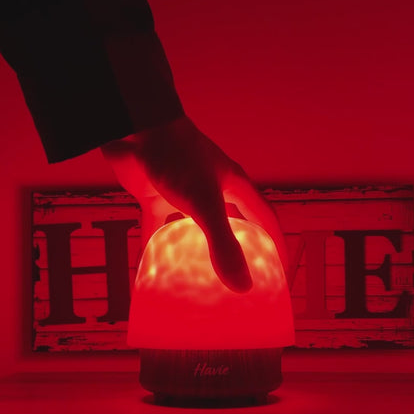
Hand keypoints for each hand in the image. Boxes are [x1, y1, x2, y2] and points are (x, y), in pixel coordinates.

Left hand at [101, 116, 286, 292]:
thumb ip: (223, 244)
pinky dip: (155, 244)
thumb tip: (242, 286)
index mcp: (234, 186)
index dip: (275, 243)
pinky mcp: (156, 195)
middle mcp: (212, 189)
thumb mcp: (205, 204)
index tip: (278, 269)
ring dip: (197, 250)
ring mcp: (183, 192)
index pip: (265, 218)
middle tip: (240, 276)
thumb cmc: (176, 157)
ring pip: (195, 228)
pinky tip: (152, 265)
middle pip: (233, 224)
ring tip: (199, 277)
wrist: (135, 127)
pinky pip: (157, 226)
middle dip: (238, 249)